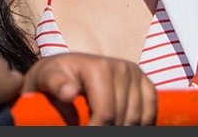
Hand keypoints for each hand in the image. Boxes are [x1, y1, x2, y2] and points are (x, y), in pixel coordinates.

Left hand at [22, 53, 156, 125]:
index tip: (83, 132)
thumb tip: (69, 93)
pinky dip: (141, 122)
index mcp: (99, 66)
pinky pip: (151, 109)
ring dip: (123, 127)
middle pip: (123, 118)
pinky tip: (123, 124)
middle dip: (108, 129)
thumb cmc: (52, 76)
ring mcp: (135, 74)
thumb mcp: (45, 77)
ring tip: (103, 125)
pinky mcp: (144, 81)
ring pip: (137, 117)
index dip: (96, 130)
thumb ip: (55, 84)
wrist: (65, 68)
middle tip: (92, 128)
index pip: (106, 113)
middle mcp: (121, 67)